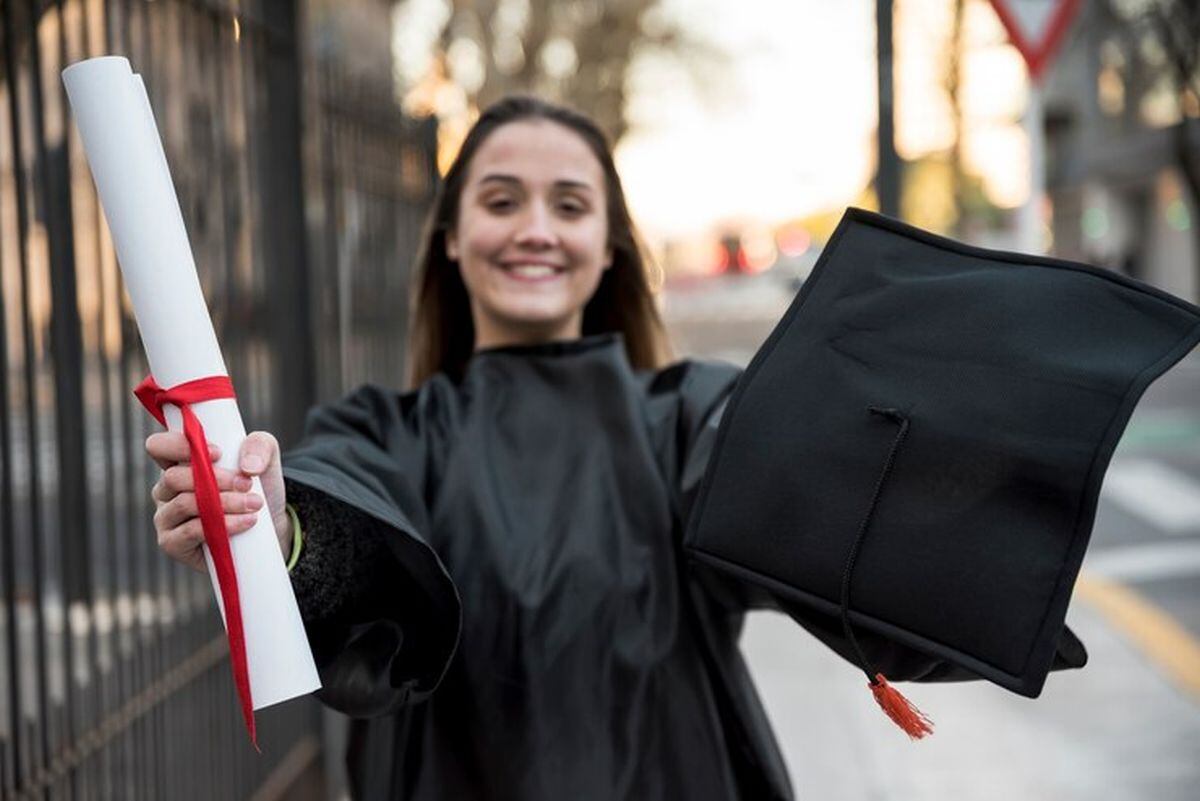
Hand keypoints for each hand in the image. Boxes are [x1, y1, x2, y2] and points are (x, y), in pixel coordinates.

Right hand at [146, 431, 289, 571]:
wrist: (269, 525)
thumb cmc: (258, 485)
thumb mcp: (265, 456)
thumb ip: (259, 445)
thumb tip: (247, 466)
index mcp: (179, 463)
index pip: (159, 446)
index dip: (181, 446)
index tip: (218, 453)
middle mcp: (166, 489)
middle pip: (173, 477)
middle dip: (215, 479)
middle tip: (246, 484)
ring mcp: (166, 517)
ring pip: (184, 504)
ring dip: (224, 503)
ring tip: (254, 504)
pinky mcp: (172, 543)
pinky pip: (190, 531)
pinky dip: (222, 525)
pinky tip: (246, 521)